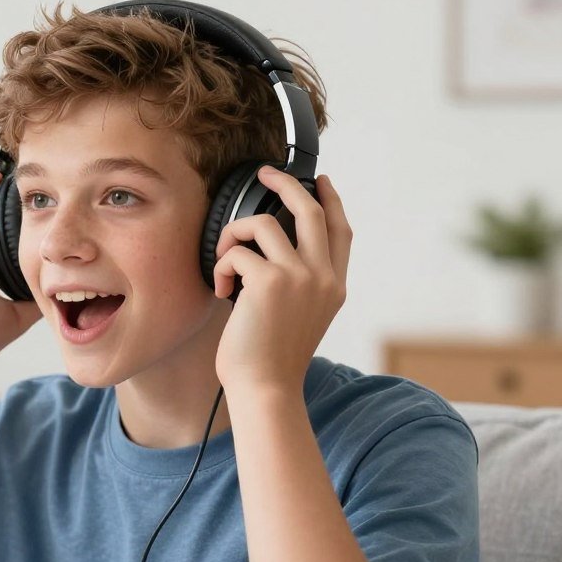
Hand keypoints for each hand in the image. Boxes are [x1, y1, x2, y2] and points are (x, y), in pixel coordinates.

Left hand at [213, 167, 351, 393]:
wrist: (266, 388)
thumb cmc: (272, 358)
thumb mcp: (301, 316)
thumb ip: (300, 283)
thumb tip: (273, 250)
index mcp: (334, 286)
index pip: (340, 230)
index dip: (331, 200)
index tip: (320, 181)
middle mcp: (323, 277)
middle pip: (310, 210)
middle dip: (286, 184)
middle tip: (266, 174)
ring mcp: (299, 277)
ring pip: (264, 224)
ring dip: (235, 234)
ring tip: (225, 262)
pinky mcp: (269, 282)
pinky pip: (237, 251)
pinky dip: (221, 265)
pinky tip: (221, 289)